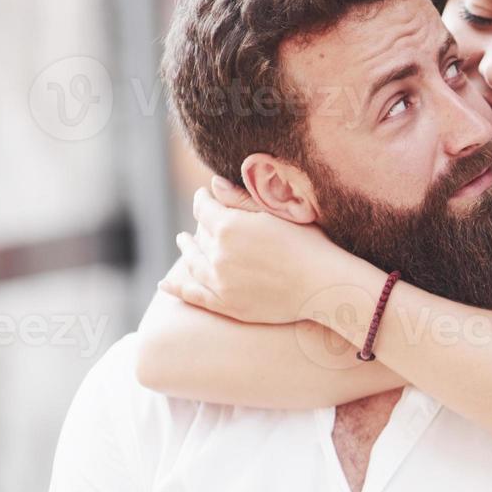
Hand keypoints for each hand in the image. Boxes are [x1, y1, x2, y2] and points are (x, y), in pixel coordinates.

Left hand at [158, 186, 342, 323]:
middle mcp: (218, 255)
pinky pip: (193, 295)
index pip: (204, 207)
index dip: (204, 200)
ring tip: (185, 244)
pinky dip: (177, 287)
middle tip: (202, 223)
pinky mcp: (227, 305)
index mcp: (229, 226)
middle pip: (199, 236)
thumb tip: (212, 186)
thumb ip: (242, 200)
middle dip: (200, 227)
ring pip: (193, 263)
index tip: (206, 196)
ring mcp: (220, 283)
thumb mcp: (278, 214)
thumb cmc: (310, 245)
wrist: (325, 286)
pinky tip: (166, 283)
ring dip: (187, 251)